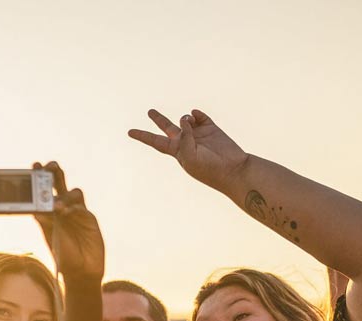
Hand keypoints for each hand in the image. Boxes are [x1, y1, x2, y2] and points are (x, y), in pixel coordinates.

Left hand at [31, 161, 104, 284]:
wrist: (81, 272)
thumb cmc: (62, 256)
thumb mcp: (50, 237)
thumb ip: (45, 221)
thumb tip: (36, 206)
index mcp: (48, 213)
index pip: (43, 190)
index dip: (40, 176)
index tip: (35, 165)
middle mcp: (62, 209)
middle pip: (59, 185)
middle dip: (54, 173)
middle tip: (49, 165)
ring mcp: (77, 213)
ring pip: (73, 193)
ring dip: (65, 195)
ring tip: (56, 206)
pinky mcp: (89, 219)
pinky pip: (82, 207)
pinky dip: (74, 207)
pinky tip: (67, 213)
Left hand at [128, 109, 249, 192]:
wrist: (232, 168)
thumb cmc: (208, 168)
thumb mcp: (189, 156)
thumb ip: (183, 138)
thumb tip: (184, 118)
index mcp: (176, 151)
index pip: (155, 142)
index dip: (142, 136)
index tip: (129, 132)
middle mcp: (185, 141)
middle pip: (167, 127)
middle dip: (158, 119)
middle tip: (150, 111)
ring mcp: (198, 134)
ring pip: (184, 118)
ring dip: (184, 118)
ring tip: (189, 122)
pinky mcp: (211, 127)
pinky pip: (199, 115)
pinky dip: (196, 114)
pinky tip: (195, 117)